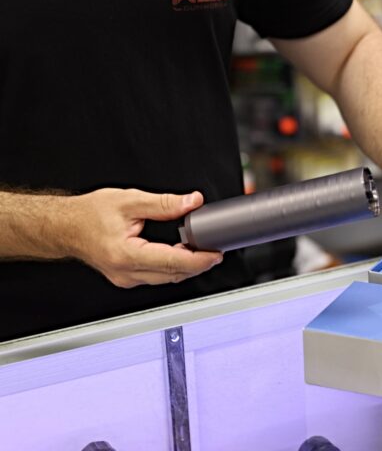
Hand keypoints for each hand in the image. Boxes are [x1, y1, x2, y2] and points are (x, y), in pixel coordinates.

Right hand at [66, 189, 221, 287]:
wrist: (65, 227)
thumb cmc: (89, 215)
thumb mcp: (129, 201)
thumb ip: (164, 203)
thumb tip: (192, 202)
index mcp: (126, 255)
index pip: (172, 262)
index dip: (198, 260)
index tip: (215, 253)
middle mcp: (126, 273)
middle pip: (173, 274)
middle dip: (198, 263)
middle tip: (214, 249)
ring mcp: (126, 279)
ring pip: (167, 278)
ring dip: (187, 266)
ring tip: (201, 249)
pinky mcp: (128, 278)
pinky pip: (157, 276)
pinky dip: (173, 266)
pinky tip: (181, 253)